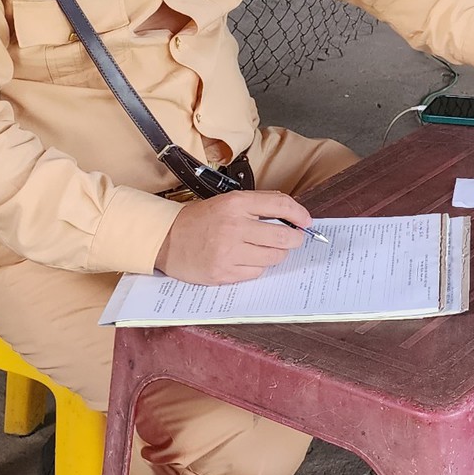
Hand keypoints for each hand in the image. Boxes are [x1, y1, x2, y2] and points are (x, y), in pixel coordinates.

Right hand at [152, 190, 314, 285]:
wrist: (166, 239)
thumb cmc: (200, 219)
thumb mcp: (227, 201)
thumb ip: (258, 203)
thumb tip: (291, 210)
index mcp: (236, 204)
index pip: (280, 205)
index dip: (300, 214)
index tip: (307, 221)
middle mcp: (234, 227)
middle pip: (283, 236)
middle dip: (294, 239)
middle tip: (293, 239)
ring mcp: (228, 252)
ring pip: (273, 257)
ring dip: (276, 254)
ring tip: (266, 249)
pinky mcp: (223, 273)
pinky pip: (256, 273)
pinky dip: (257, 267)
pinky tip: (246, 260)